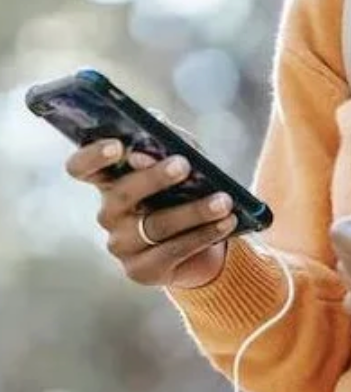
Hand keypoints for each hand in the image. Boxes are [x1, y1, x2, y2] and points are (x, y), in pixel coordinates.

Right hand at [65, 139, 236, 289]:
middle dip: (154, 177)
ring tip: (224, 201)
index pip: (82, 167)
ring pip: (155, 225)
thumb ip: (169, 139)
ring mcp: (121, 244)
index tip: (118, 146)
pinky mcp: (141, 270)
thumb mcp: (184, 158)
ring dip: (194, 211)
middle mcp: (109, 213)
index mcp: (111, 180)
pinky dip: (204, 234)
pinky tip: (227, 222)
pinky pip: (173, 251)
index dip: (93, 156)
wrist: (206, 238)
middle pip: (123, 193)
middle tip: (184, 164)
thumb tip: (157, 121)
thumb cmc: (188, 189)